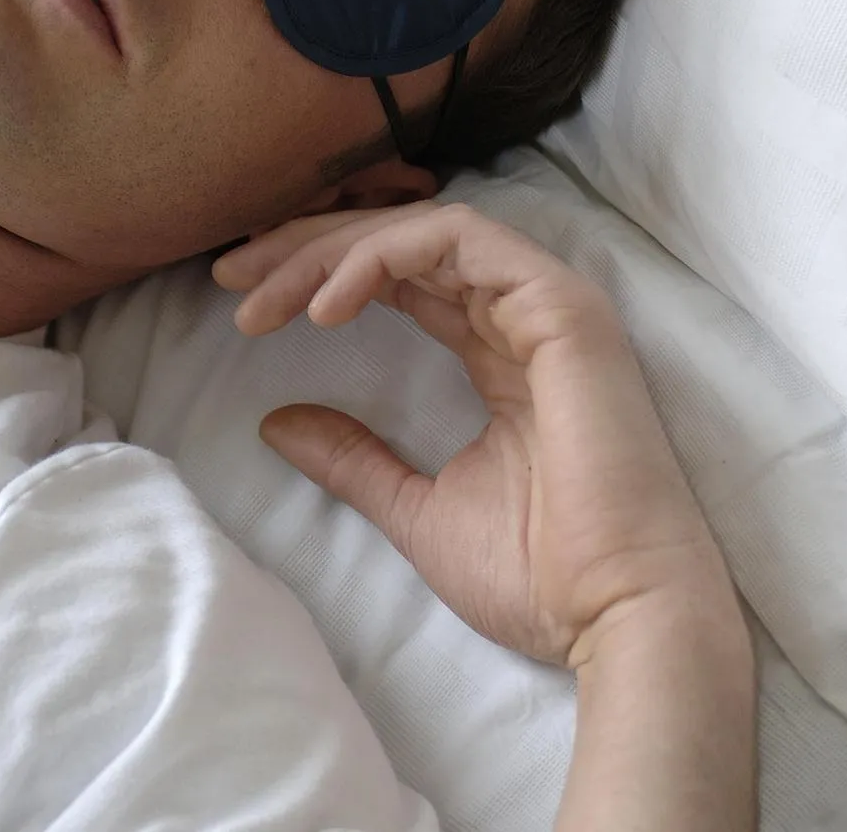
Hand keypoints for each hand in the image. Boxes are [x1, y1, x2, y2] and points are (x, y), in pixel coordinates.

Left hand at [213, 201, 738, 668]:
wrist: (614, 618)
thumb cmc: (536, 576)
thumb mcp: (414, 508)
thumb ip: (353, 458)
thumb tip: (275, 421)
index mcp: (497, 353)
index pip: (399, 279)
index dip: (317, 275)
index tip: (242, 303)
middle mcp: (521, 316)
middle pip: (402, 242)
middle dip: (309, 247)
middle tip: (232, 274)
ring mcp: (546, 305)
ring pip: (423, 229)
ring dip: (334, 248)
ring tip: (265, 293)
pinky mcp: (560, 307)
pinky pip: (460, 239)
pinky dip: (383, 255)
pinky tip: (324, 303)